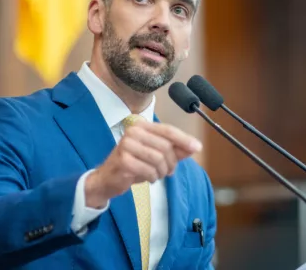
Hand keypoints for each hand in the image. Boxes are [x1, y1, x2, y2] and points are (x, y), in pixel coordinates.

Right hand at [85, 121, 202, 207]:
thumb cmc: (133, 165)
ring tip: (157, 175)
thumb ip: (175, 150)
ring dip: (162, 171)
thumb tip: (195, 147)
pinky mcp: (123, 160)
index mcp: (142, 126)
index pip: (168, 130)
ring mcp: (126, 145)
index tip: (197, 147)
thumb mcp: (156, 156)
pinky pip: (149, 170)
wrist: (107, 179)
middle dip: (171, 162)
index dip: (184, 139)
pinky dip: (152, 177)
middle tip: (169, 171)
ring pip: (158, 159)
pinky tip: (148, 178)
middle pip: (165, 146)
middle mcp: (133, 131)